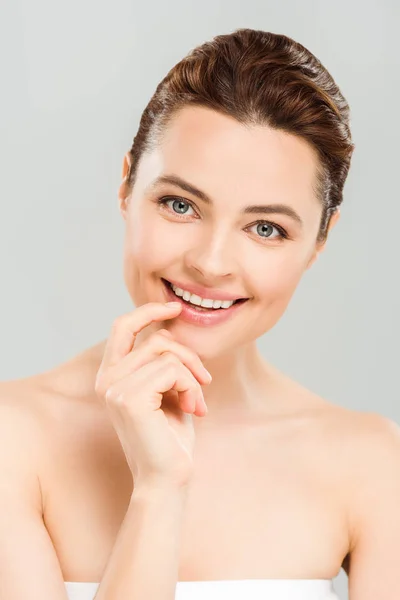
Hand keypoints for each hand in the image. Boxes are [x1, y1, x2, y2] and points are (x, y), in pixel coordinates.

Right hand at [94, 302, 211, 488]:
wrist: (168, 478)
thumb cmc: (171, 437)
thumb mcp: (168, 391)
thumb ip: (163, 362)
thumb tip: (167, 329)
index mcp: (112, 376)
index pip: (122, 327)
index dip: (147, 311)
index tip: (175, 307)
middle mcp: (107, 380)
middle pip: (155, 339)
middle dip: (188, 355)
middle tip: (205, 381)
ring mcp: (114, 388)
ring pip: (167, 354)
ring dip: (192, 376)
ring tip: (198, 401)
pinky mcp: (129, 398)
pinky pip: (171, 370)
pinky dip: (191, 386)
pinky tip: (195, 409)